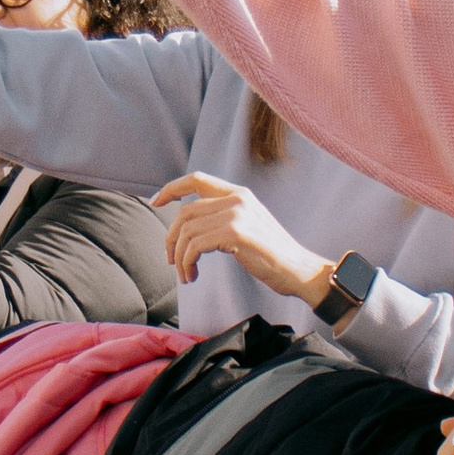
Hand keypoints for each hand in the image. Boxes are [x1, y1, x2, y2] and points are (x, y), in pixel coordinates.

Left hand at [150, 173, 335, 306]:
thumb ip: (223, 217)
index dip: (172, 188)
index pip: (197, 179)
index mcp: (239, 194)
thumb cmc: (271, 255)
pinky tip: (193, 275)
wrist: (298, 270)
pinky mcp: (235, 233)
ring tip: (186, 275)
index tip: (155, 202)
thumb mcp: (247, 226)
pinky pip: (195, 246)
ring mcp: (236, 214)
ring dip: (179, 257)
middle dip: (171, 239)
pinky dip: (187, 263)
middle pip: (185, 212)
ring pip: (187, 231)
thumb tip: (188, 225)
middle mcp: (237, 198)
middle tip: (171, 261)